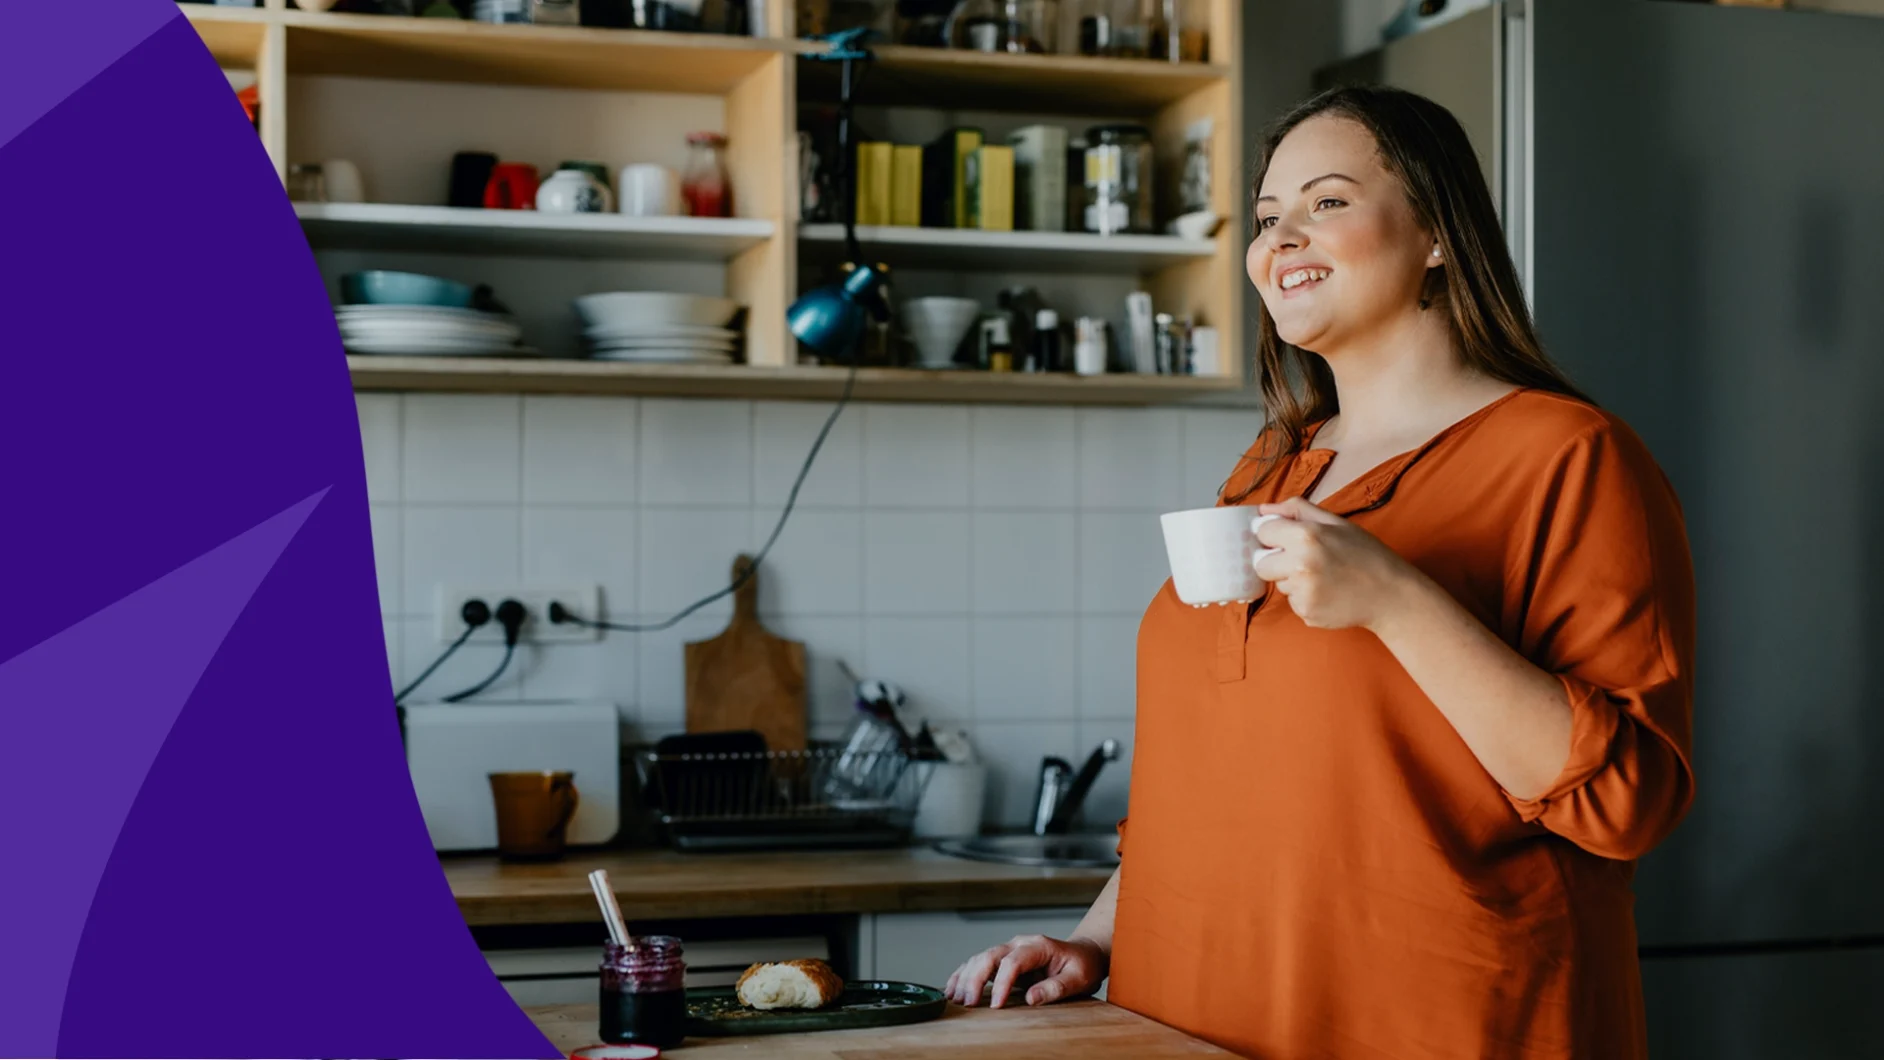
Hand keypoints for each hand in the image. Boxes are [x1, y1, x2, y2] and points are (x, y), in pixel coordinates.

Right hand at [944, 934, 1107, 1008]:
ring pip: (979, 958)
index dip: (1002, 983)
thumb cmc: (1082, 966)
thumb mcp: (1078, 978)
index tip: (996, 1005)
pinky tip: (952, 988)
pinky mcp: (1003, 959)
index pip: (1013, 961)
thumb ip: (1056, 987)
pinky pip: (978, 963)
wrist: (1082, 955)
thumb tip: (1030, 998)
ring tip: (956, 998)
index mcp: (1038, 945)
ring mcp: (1009, 949)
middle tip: (968, 1003)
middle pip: (990, 955)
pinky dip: (963, 974)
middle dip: (975, 979)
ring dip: (965, 977)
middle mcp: (1019, 943)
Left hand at [1253, 497, 1423, 631]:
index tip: (1286, 537)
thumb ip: (1297, 510)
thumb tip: (1263, 509)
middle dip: (1276, 561)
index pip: (1263, 531)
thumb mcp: (1337, 523)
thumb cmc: (1365, 554)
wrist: (1390, 594)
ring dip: (1293, 580)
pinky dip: (1305, 598)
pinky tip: (1328, 592)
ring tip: (1324, 576)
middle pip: (1261, 563)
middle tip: (1306, 560)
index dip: (1274, 534)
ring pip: (1278, 583)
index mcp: (1306, 536)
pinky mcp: (1306, 613)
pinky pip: (1292, 602)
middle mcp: (1300, 565)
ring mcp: (1302, 592)